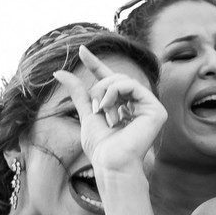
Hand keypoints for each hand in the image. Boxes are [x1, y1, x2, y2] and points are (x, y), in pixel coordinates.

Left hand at [52, 46, 167, 177]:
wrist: (111, 164)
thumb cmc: (101, 148)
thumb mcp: (86, 114)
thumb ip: (79, 93)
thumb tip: (59, 71)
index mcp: (125, 107)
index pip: (111, 81)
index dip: (96, 65)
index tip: (82, 50)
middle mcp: (139, 106)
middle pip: (117, 78)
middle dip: (99, 87)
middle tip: (94, 107)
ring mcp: (150, 108)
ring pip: (124, 80)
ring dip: (106, 91)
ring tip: (101, 111)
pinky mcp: (157, 111)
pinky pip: (133, 86)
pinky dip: (116, 92)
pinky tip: (109, 108)